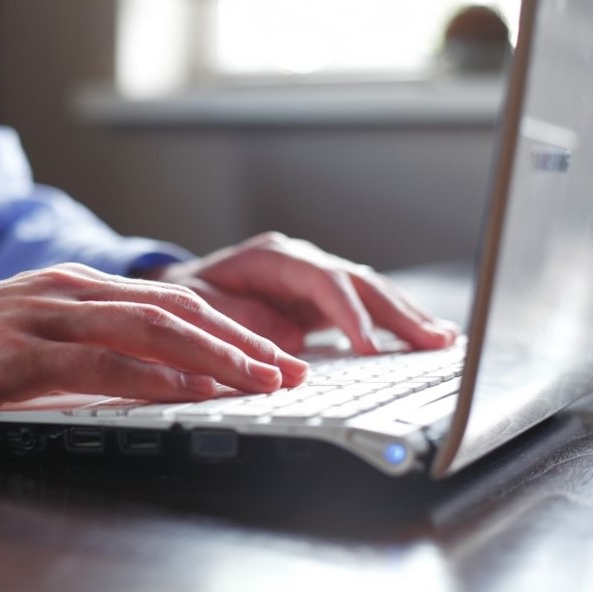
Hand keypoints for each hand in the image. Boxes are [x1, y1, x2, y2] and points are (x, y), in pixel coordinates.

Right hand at [0, 263, 307, 432]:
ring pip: (148, 326)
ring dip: (212, 354)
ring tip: (259, 379)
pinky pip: (97, 359)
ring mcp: (46, 314)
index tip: (275, 358)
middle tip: (289, 370)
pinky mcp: (19, 348)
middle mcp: (74, 291)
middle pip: (176, 309)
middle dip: (240, 341)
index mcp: (84, 289)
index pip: (174, 304)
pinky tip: (186, 389)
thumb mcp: (46, 344)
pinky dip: (149, 374)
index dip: (232, 331)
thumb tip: (163, 380)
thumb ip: (98, 352)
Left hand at [148, 232, 458, 355]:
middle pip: (359, 283)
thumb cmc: (191, 293)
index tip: (371, 346)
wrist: (185, 286)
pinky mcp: (320, 300)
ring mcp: (315, 279)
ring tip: (444, 340)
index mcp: (274, 257)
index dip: (350, 313)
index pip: (324, 280)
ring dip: (406, 316)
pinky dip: (393, 324)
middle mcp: (302, 263)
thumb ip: (240, 321)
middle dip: (398, 313)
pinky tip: (422, 337)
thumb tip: (288, 347)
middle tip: (435, 341)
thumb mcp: (202, 304)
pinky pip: (364, 308)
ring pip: (371, 293)